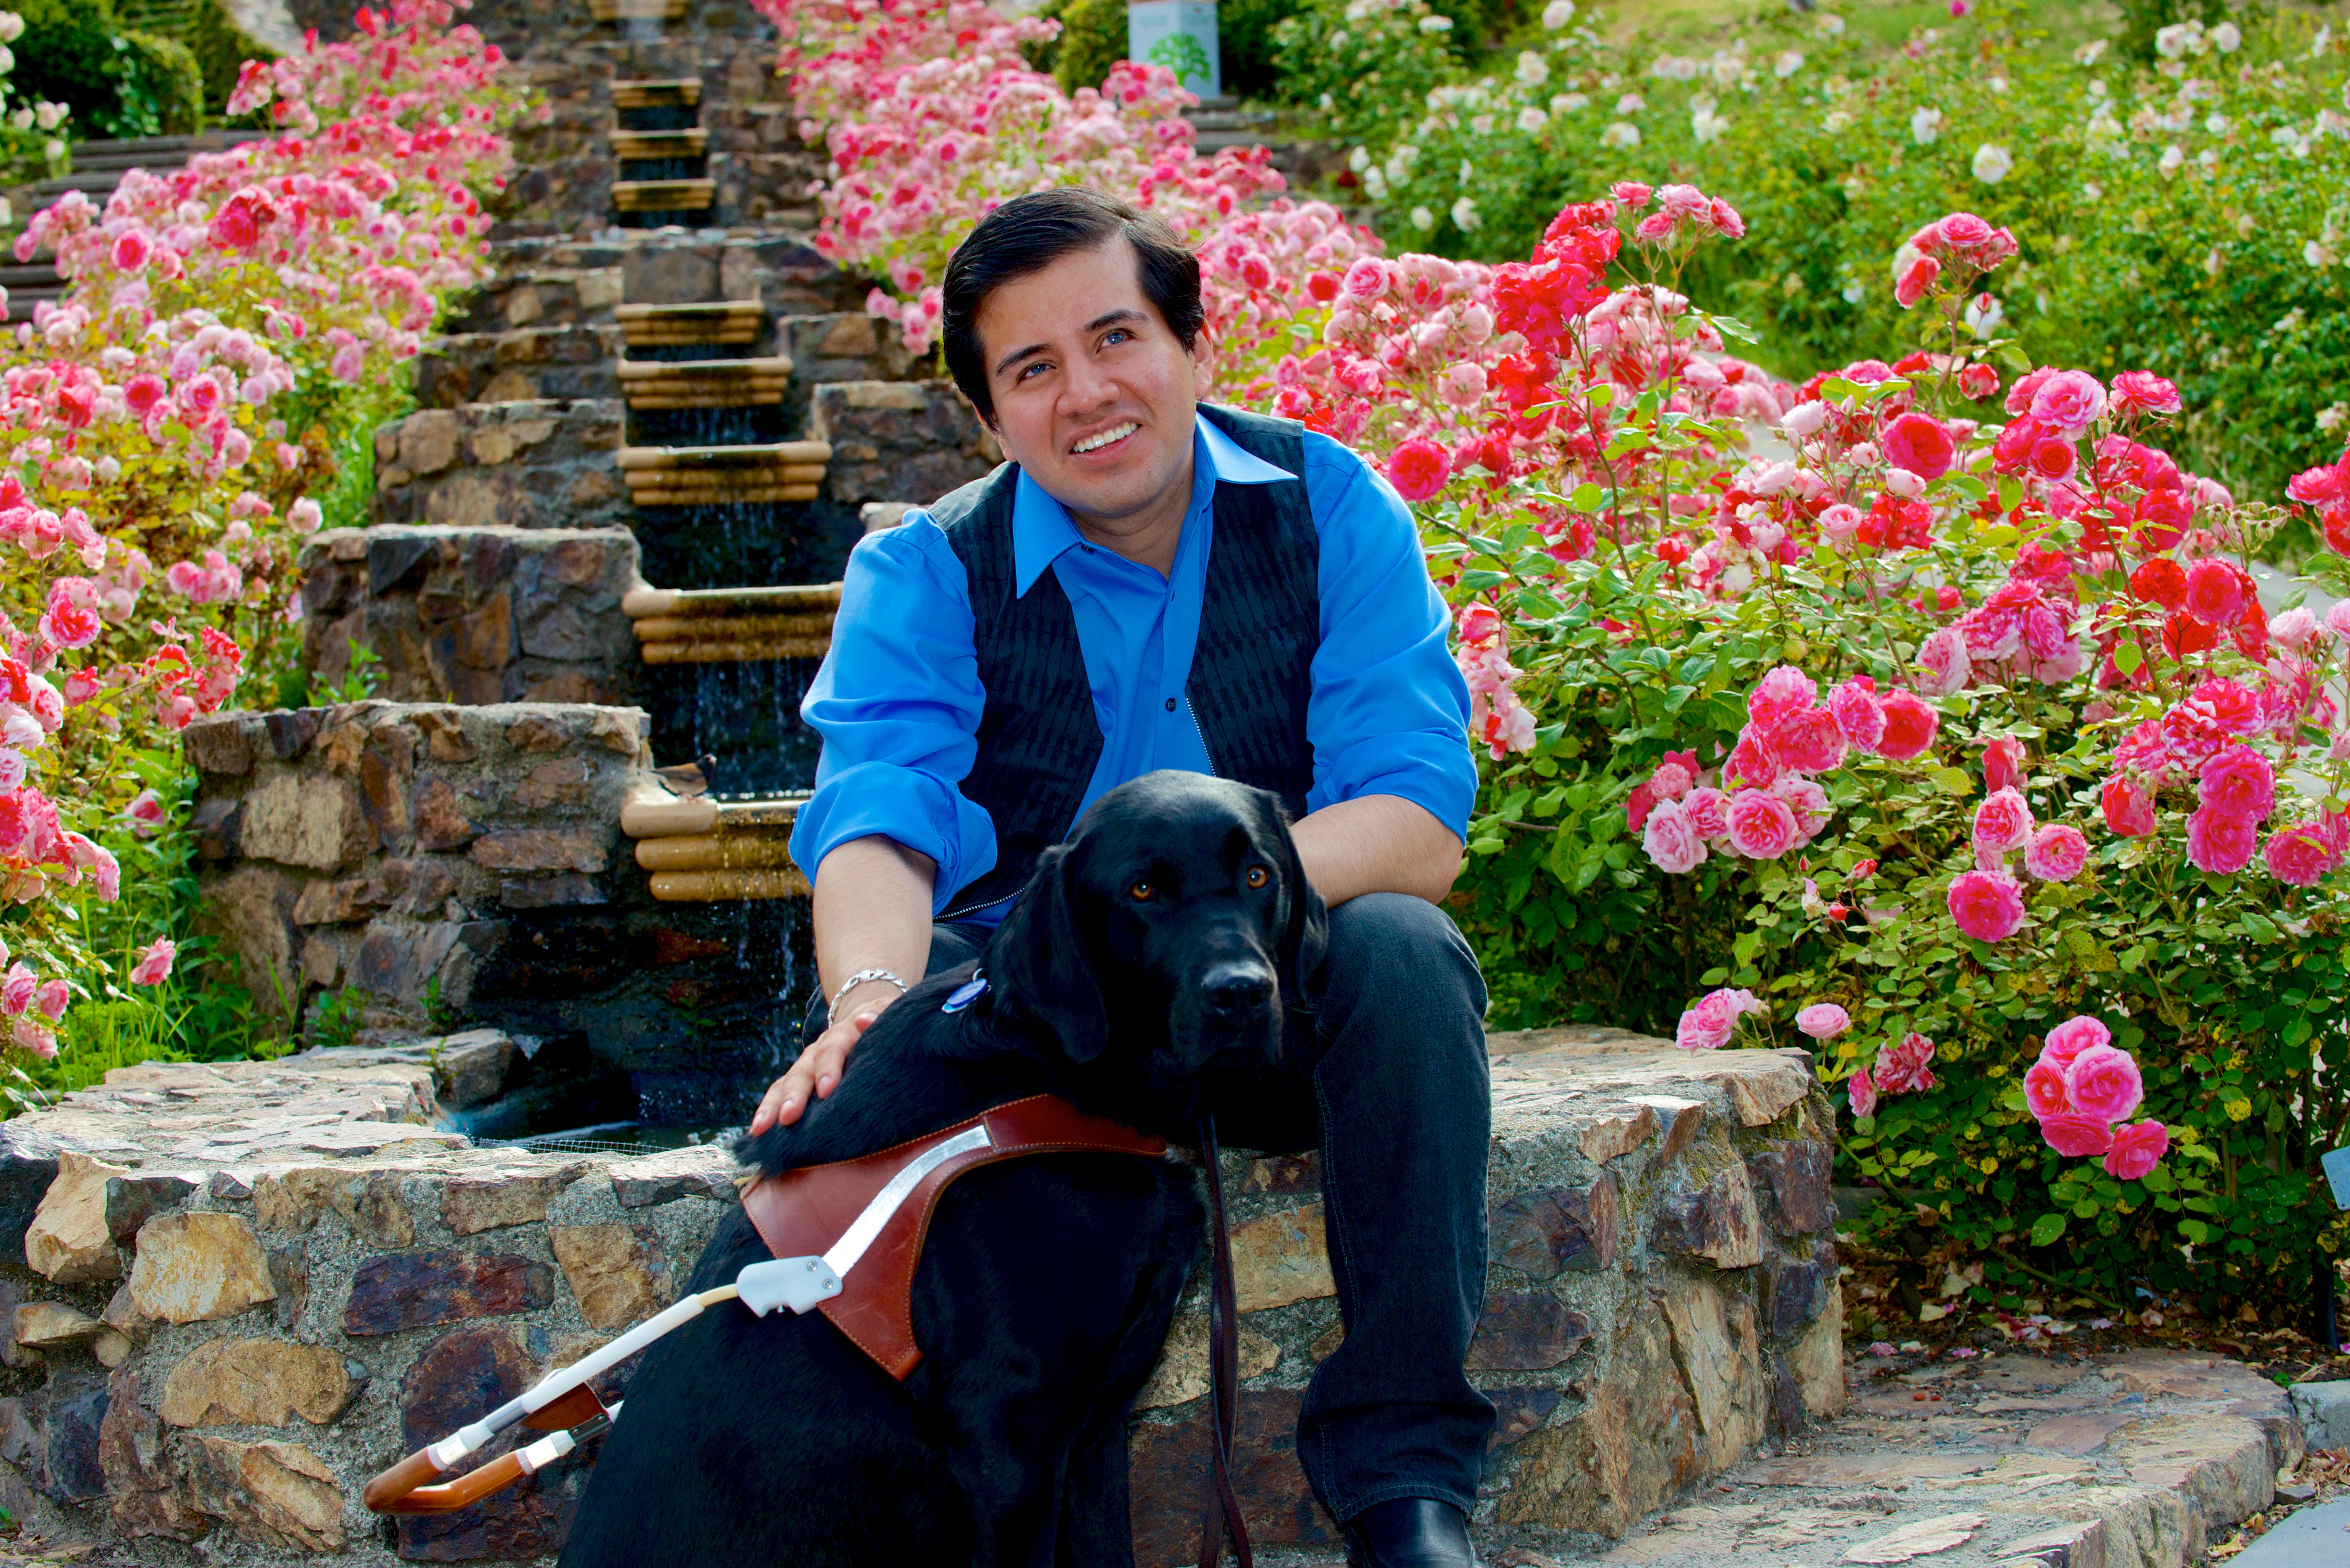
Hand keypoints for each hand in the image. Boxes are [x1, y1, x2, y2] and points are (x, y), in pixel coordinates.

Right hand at [749, 987, 895, 1132]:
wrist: (866, 1019)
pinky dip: (767, 1111)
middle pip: (803, 1071)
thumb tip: (864, 1020)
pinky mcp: (799, 1080)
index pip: (833, 1049)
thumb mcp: (888, 1017)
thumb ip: (880, 1018)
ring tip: (760, 1129)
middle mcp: (819, 1050)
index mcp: (843, 1035)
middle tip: (789, 1117)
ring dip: (772, 1106)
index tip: (826, 1090)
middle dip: (794, 1095)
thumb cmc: (884, 1026)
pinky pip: (778, 1095)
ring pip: (785, 1084)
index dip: (828, 1067)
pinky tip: (758, 1132)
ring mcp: (806, 1065)